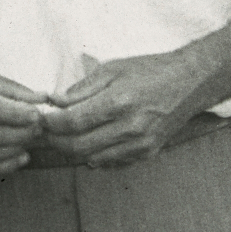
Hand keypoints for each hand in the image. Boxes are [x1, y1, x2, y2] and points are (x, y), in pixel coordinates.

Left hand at [28, 49, 208, 168]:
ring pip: (92, 157)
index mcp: (119, 102)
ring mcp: (140, 144)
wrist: (189, 83)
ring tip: (63, 136)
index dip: (51, 124)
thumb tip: (54, 101)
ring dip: (72, 150)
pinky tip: (89, 143)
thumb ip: (81, 88)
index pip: (72, 123)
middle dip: (56, 140)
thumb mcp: (113, 69)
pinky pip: (111, 162)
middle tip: (45, 131)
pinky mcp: (147, 153)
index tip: (41, 118)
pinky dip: (94, 156)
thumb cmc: (150, 71)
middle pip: (78, 146)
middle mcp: (130, 128)